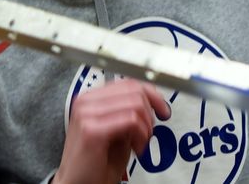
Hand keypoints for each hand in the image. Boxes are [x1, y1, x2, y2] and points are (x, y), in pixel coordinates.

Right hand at [52, 79, 170, 183]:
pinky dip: (142, 135)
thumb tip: (151, 102)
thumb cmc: (95, 164)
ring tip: (141, 144)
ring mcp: (87, 113)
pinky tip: (137, 149)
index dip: (151, 93)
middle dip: (150, 113)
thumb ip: (128, 113)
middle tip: (148, 133)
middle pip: (134, 90)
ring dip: (146, 127)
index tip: (162, 108)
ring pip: (135, 104)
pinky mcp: (92, 130)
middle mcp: (86, 101)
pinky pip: (131, 120)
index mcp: (90, 98)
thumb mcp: (117, 132)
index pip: (128, 83)